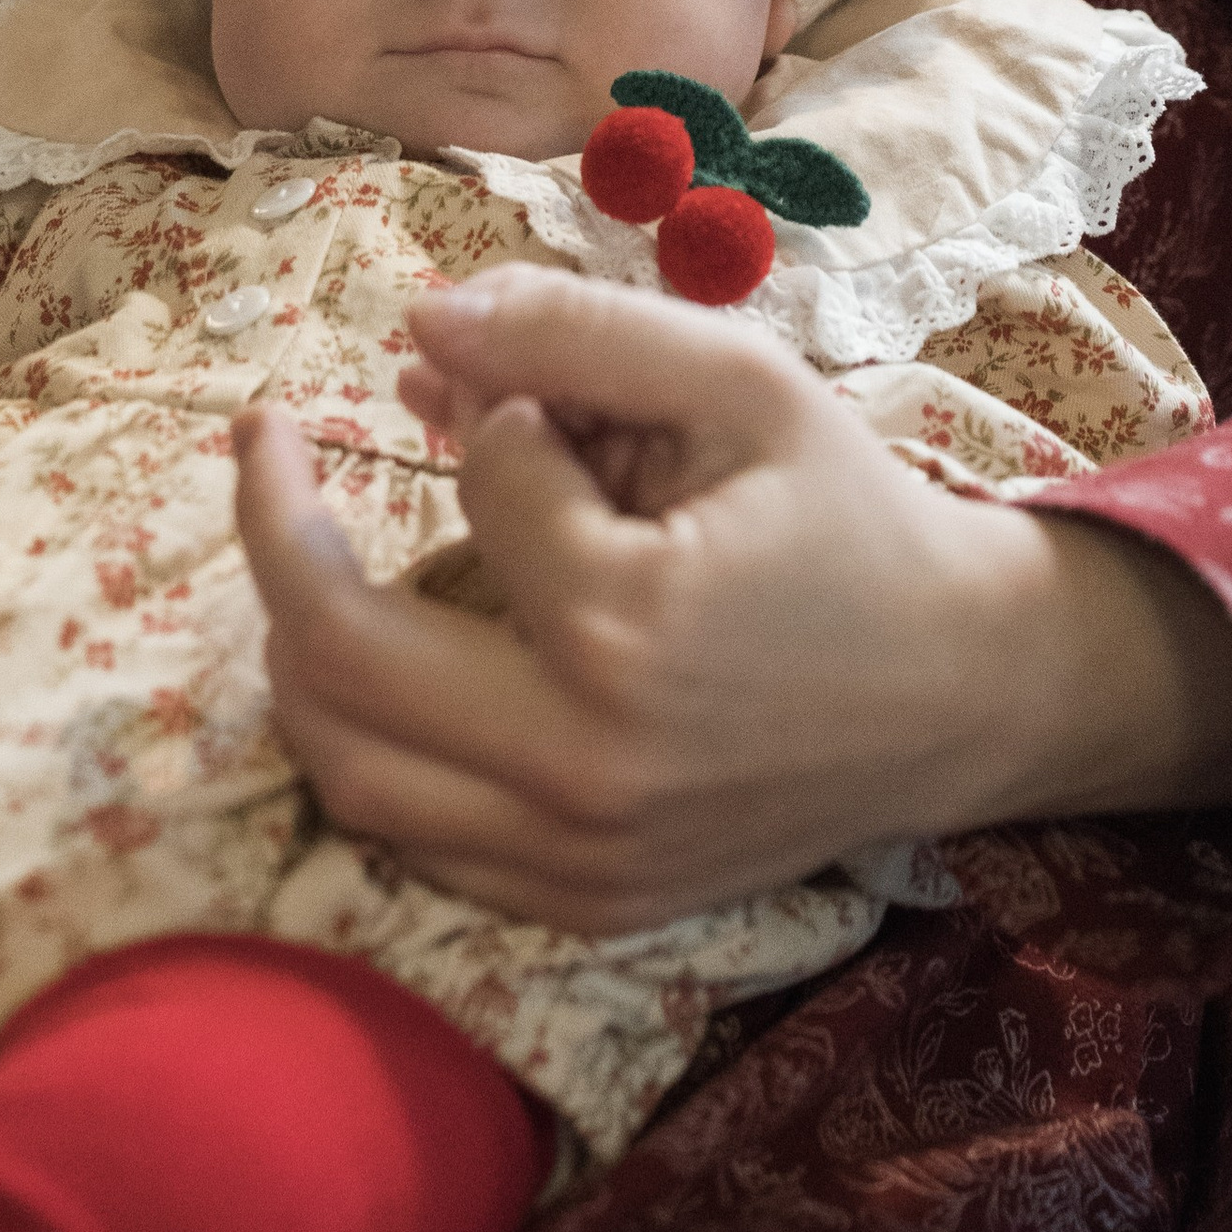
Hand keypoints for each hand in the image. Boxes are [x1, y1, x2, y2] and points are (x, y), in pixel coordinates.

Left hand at [234, 266, 1231, 935]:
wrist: (966, 692)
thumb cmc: (852, 520)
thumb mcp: (740, 384)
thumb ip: (573, 331)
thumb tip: (415, 323)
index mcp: (627, 628)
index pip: (484, 486)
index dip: (502, 416)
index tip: (545, 405)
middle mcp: (581, 768)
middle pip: (338, 653)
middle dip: (275, 523)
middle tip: (265, 437)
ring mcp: (576, 859)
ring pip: (348, 768)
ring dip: (297, 649)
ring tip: (301, 551)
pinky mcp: (583, 908)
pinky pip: (411, 842)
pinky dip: (368, 746)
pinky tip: (381, 667)